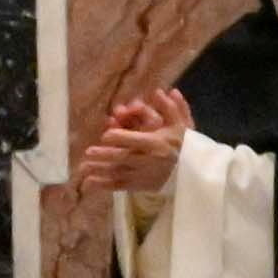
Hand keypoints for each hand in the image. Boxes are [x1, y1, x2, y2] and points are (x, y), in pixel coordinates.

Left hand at [69, 86, 194, 196]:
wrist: (195, 174)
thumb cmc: (187, 147)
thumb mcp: (183, 125)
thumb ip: (171, 108)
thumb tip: (159, 91)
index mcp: (158, 143)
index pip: (137, 140)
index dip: (120, 137)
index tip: (106, 134)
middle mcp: (149, 161)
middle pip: (124, 157)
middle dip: (106, 155)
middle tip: (89, 152)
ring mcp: (144, 175)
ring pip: (119, 173)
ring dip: (100, 171)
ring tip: (82, 168)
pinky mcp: (141, 186)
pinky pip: (120, 186)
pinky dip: (104, 186)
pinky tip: (89, 184)